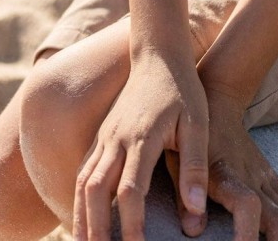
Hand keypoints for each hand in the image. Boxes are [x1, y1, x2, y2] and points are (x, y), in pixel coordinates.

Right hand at [73, 51, 208, 240]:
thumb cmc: (182, 90)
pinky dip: (79, 198)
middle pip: (95, 190)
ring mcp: (105, 136)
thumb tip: (195, 213)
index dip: (132, 225)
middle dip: (95, 228)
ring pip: (83, 181)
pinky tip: (82, 217)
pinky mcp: (101, 135)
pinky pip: (83, 170)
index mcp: (142, 138)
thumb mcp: (198, 125)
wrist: (158, 55)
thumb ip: (195, 167)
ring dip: (81, 215)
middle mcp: (116, 139)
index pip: (131, 190)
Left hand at [199, 85, 277, 240]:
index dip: (248, 233)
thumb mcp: (176, 159)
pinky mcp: (271, 175)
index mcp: (225, 174)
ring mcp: (265, 176)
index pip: (246, 205)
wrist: (217, 99)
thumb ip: (184, 195)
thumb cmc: (189, 135)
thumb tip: (192, 232)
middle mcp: (251, 177)